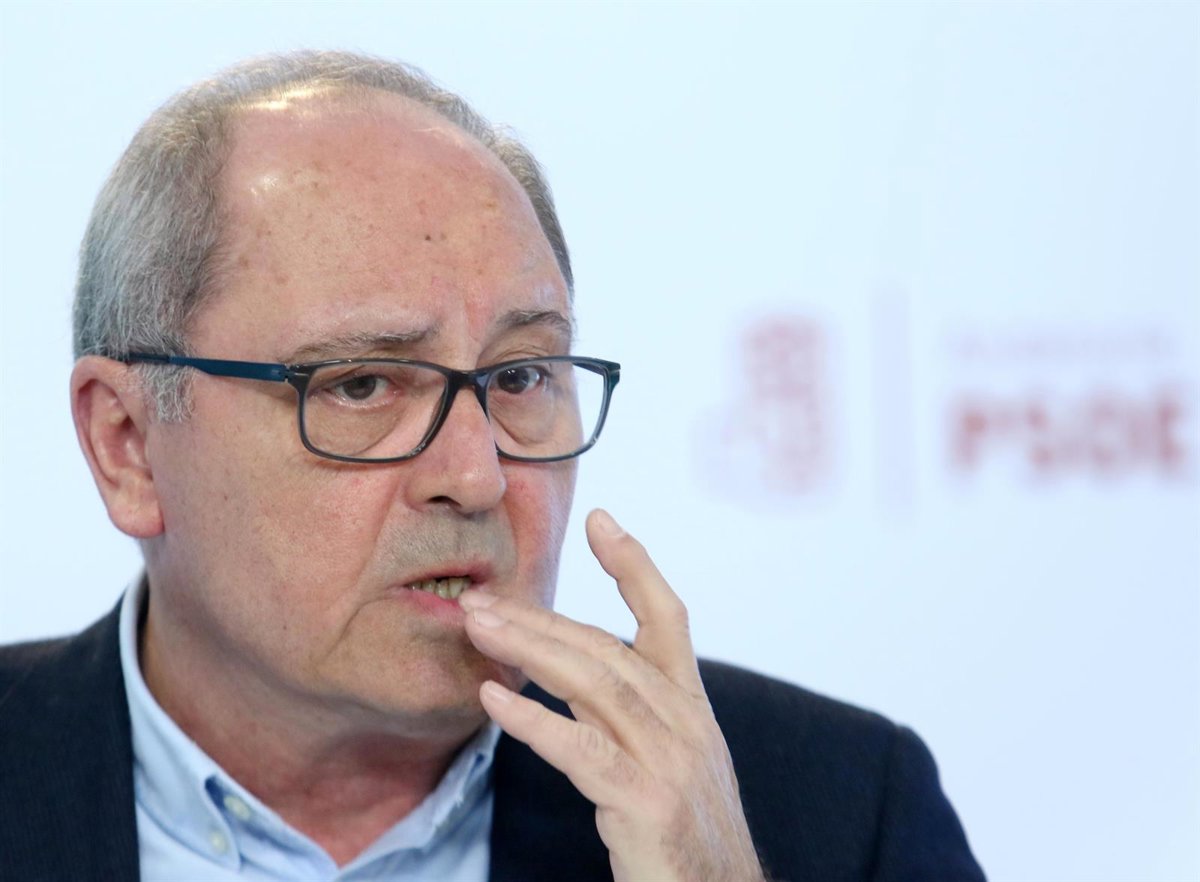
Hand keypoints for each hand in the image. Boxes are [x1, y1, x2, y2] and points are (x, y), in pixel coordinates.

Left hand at [460, 509, 764, 881]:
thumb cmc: (684, 835)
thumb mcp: (668, 760)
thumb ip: (625, 712)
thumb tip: (566, 671)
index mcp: (692, 706)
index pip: (668, 617)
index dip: (635, 564)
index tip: (600, 518)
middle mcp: (687, 722)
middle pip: (608, 647)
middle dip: (540, 617)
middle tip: (480, 598)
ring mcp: (671, 760)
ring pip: (594, 685)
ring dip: (528, 649)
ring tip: (476, 627)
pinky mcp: (647, 803)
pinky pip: (582, 750)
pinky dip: (533, 720)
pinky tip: (491, 698)